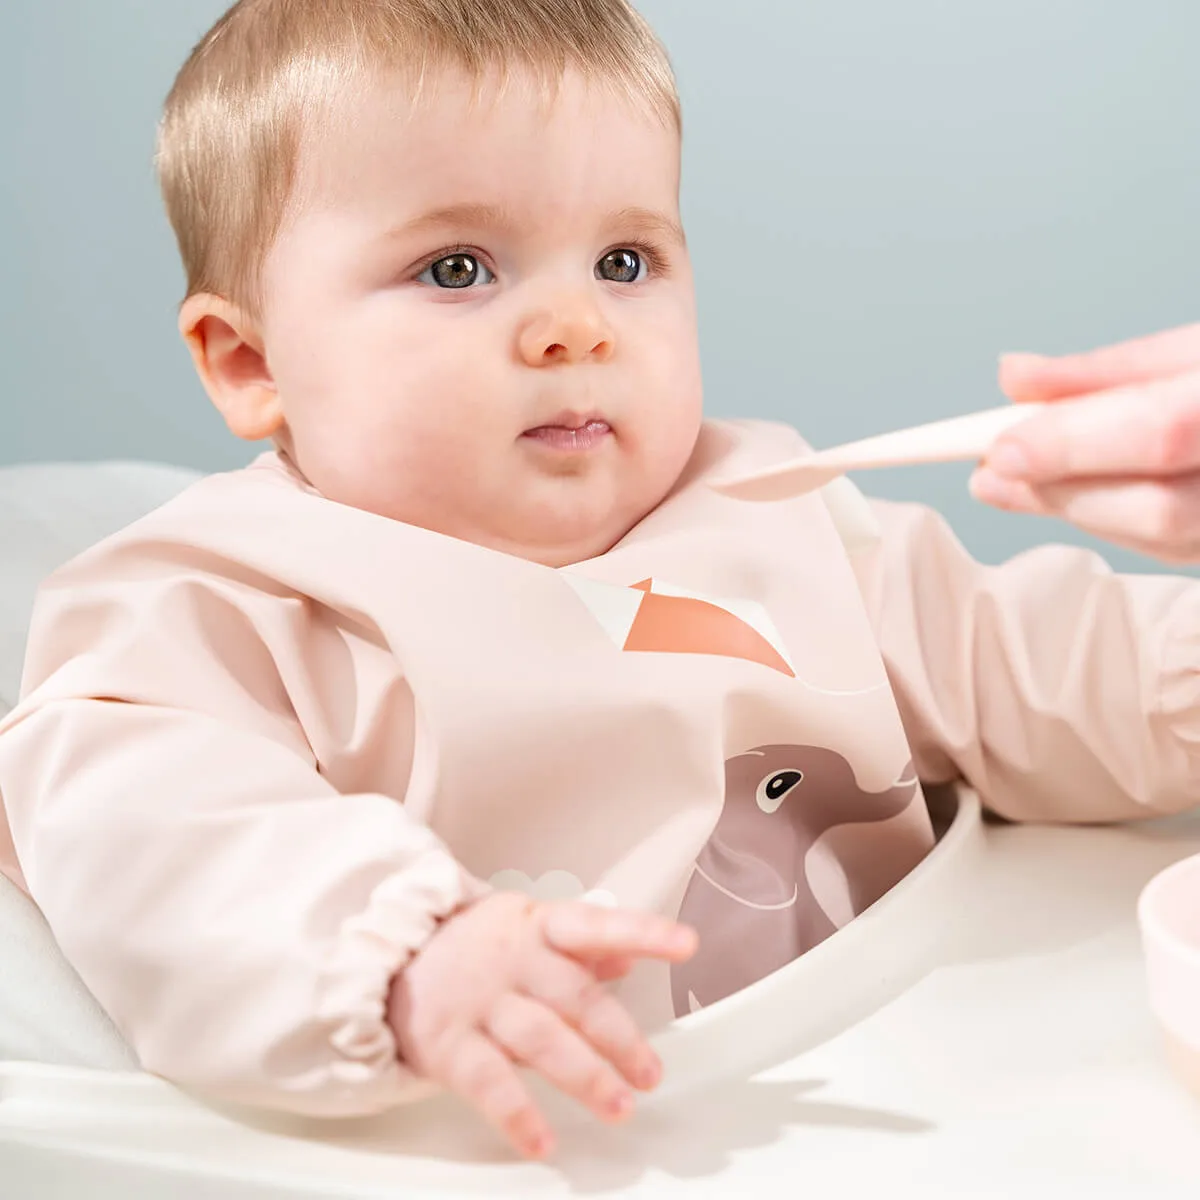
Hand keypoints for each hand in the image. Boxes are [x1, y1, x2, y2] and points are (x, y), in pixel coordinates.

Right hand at [387, 890, 696, 1158]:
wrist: (387, 958)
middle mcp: (512, 960)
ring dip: (584, 1075)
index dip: (643, 933)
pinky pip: (488, 1082)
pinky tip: (543, 1138)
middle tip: (649, 1073)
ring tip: (618, 1105)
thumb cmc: (473, 947)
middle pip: (575, 996)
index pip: (595, 924)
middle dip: (619, 1037)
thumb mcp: (529, 929)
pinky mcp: (448, 1043)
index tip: (686, 944)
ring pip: (540, 1038)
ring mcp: (479, 1001)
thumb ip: (582, 947)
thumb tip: (630, 955)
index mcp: (537, 926)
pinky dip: (518, 1114)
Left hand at [970, 323, 1199, 561]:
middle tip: (990, 470)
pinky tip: (1077, 497)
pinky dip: (1116, 522)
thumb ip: (1108, 370)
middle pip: (1159, 506)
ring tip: (1014, 481)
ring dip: (1078, 509)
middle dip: (1064, 488)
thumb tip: (1013, 377)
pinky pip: (1178, 548)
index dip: (1073, 444)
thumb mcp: (1198, 350)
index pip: (1164, 430)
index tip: (997, 449)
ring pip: (1166, 537)